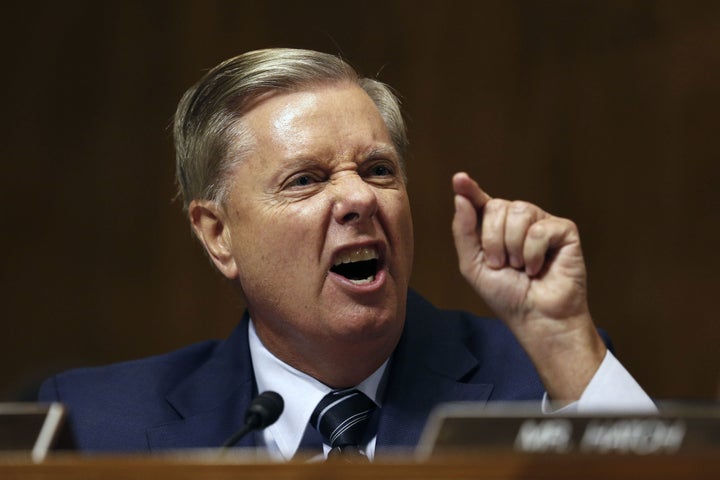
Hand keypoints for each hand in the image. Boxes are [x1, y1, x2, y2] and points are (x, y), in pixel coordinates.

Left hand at [451, 172, 604, 400]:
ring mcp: (542, 222)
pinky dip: (533, 253)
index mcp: (495, 227)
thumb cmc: (507, 295)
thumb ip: (464, 232)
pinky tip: (538, 267)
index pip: (480, 202)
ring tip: (520, 267)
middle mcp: (518, 220)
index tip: (459, 179)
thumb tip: (460, 197)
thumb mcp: (473, 265)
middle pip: (496, 207)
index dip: (469, 189)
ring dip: (512, 247)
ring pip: (518, 212)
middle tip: (501, 265)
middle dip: (492, 241)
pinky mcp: (564, 230)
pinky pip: (540, 229)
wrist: (536, 318)